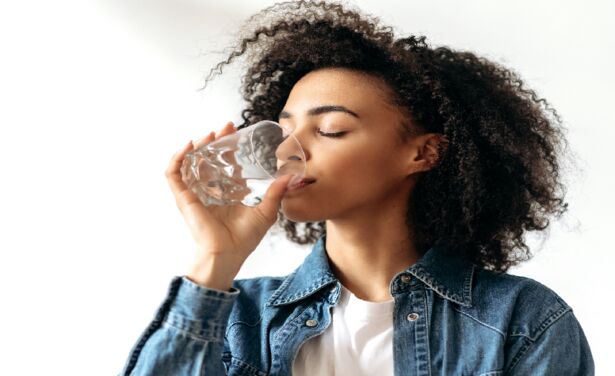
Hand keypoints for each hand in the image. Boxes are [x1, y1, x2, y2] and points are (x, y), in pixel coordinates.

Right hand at [165, 121, 294, 286]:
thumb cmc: (244, 239)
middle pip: (207, 157)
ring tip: (209, 134)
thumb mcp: (266, 212)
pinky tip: (188, 147)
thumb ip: (277, 193)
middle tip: (225, 126)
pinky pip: (173, 174)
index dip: (228, 146)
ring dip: (197, 145)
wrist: (228, 254)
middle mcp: (208, 190)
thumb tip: (291, 177)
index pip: (224, 163)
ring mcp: (194, 193)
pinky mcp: (183, 198)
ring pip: (190, 161)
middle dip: (214, 139)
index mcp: (226, 191)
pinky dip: (177, 158)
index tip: (236, 131)